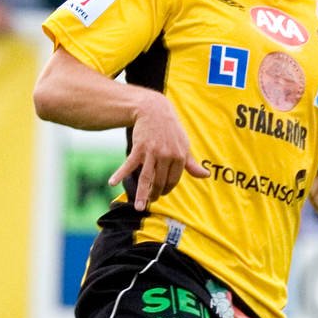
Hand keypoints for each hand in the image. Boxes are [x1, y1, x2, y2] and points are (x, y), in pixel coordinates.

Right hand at [111, 92, 208, 209]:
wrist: (154, 110)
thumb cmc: (171, 130)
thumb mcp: (184, 145)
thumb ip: (192, 163)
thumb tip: (206, 175)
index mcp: (180, 156)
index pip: (173, 180)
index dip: (166, 189)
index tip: (161, 192)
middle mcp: (167, 155)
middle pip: (160, 181)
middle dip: (155, 194)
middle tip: (150, 200)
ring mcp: (152, 152)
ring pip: (147, 178)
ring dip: (142, 194)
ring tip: (138, 207)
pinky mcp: (139, 148)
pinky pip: (129, 164)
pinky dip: (119, 174)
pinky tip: (112, 183)